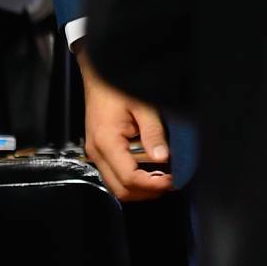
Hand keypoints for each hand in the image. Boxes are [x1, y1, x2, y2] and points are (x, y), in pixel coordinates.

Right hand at [77, 47, 171, 201]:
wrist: (99, 74)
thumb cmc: (117, 85)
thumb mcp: (142, 105)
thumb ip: (153, 132)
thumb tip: (163, 157)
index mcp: (106, 142)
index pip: (129, 178)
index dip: (151, 185)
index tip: (171, 181)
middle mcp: (97, 152)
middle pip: (120, 190)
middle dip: (146, 192)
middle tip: (168, 183)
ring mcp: (95, 153)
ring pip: (116, 186)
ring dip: (139, 188)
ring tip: (161, 179)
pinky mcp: (99, 150)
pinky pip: (113, 174)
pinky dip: (131, 178)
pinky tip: (148, 170)